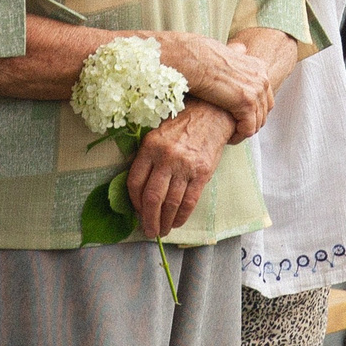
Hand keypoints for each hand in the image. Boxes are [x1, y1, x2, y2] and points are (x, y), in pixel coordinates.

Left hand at [127, 101, 234, 238]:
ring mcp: (185, 166)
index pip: (135, 182)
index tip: (136, 212)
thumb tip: (139, 191)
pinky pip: (189, 201)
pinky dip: (181, 216)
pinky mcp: (202, 173)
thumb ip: (147, 158)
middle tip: (148, 231)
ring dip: (164, 221)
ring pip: (170, 203)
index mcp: (150, 147)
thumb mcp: (157, 134)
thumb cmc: (181, 126)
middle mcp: (166, 157)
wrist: (211, 114)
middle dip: (148, 219)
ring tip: (162, 231)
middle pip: (152, 197)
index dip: (133, 202)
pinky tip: (176, 222)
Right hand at [144, 31, 276, 137]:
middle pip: (264, 110)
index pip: (265, 96)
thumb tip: (240, 50)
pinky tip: (228, 138)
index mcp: (259, 67)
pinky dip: (239, 136)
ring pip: (257, 122)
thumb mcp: (226, 55)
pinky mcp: (246, 104)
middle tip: (236, 130)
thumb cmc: (202, 58)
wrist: (194, 60)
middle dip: (251, 122)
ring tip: (230, 135)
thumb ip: (236, 60)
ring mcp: (256, 91)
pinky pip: (248, 129)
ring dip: (244, 131)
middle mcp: (262, 79)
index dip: (255, 110)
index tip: (240, 117)